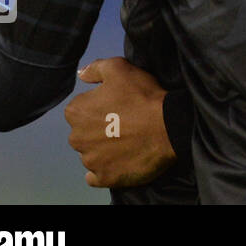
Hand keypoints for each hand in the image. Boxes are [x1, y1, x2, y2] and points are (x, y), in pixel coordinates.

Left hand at [65, 58, 175, 187]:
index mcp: (76, 112)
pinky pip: (96, 176)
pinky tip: (119, 160)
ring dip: (103, 148)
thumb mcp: (120, 69)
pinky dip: (105, 169)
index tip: (116, 105)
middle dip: (98, 128)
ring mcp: (90, 160)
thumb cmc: (143, 96)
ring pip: (91, 153)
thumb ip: (96, 68)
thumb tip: (81, 74)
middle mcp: (76, 138)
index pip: (80, 109)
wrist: (169, 126)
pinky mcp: (104, 177)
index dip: (99, 105)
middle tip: (123, 122)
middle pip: (83, 133)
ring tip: (128, 141)